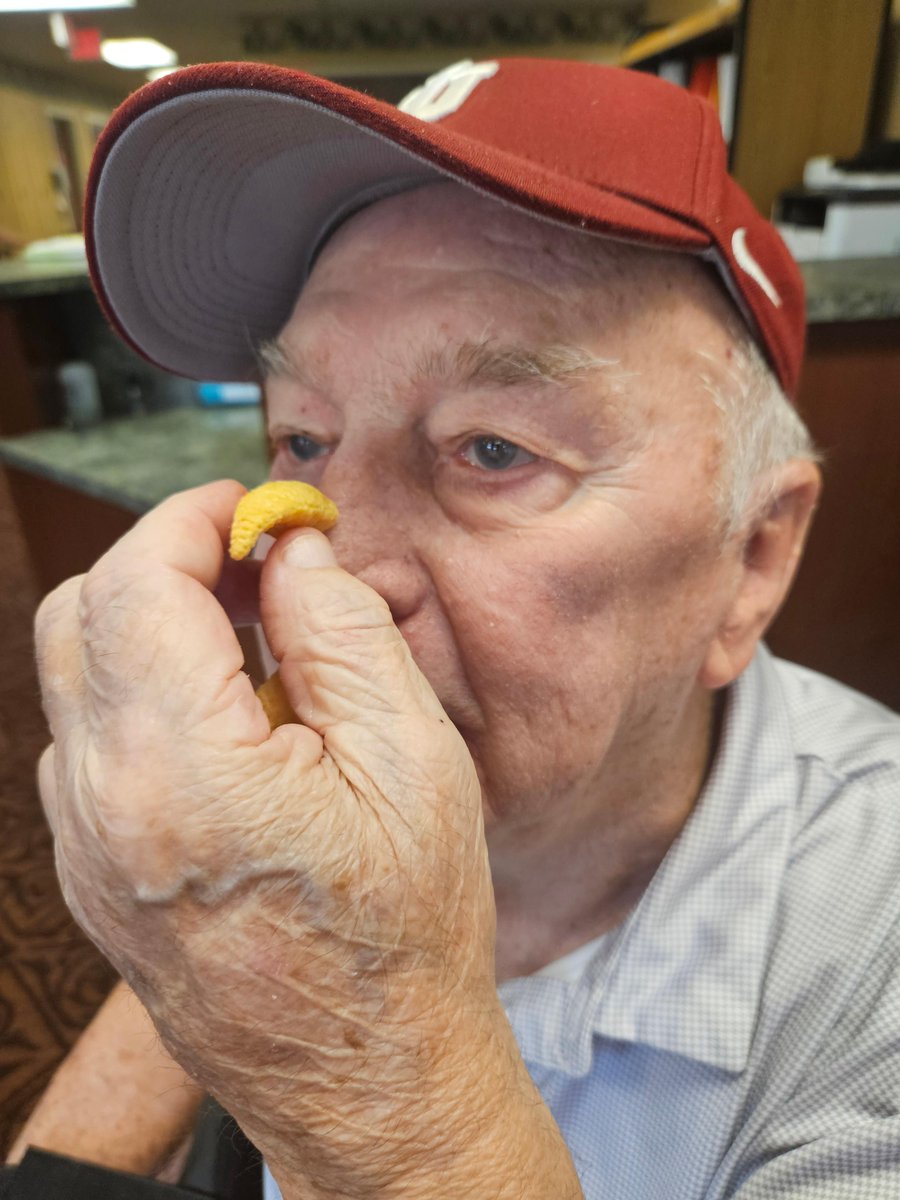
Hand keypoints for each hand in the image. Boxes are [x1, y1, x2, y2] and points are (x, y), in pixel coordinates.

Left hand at [34, 480, 507, 1193]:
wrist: (371, 1074)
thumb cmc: (406, 932)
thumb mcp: (408, 759)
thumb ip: (341, 630)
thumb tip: (293, 550)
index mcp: (181, 769)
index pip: (134, 583)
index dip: (192, 521)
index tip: (252, 511)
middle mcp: (104, 807)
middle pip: (78, 615)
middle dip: (161, 562)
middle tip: (253, 568)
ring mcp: (86, 848)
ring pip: (75, 679)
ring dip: (150, 628)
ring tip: (251, 644)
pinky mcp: (94, 875)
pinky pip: (89, 746)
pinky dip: (143, 695)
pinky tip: (229, 721)